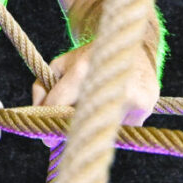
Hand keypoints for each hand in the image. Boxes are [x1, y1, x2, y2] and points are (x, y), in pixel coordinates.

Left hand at [31, 41, 158, 125]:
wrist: (131, 43)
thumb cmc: (90, 57)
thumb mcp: (62, 64)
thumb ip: (43, 86)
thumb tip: (38, 114)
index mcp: (81, 71)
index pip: (58, 105)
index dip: (49, 124)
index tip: (47, 140)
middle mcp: (106, 84)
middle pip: (80, 122)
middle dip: (71, 132)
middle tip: (67, 137)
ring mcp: (128, 97)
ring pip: (104, 128)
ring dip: (98, 124)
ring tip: (101, 105)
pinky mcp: (145, 106)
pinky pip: (124, 127)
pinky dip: (117, 121)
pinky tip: (119, 104)